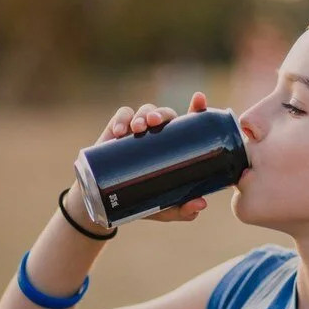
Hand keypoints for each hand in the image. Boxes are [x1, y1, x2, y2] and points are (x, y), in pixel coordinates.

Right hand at [93, 92, 209, 221]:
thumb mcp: (165, 208)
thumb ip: (183, 209)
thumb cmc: (143, 201)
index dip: (196, 108)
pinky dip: (121, 119)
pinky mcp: (116, 130)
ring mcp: (137, 130)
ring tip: (139, 128)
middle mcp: (158, 134)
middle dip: (162, 114)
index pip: (189, 123)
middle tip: (155, 122)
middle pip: (165, 114)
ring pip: (144, 111)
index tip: (199, 99)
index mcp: (175, 146)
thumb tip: (201, 203)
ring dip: (142, 115)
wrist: (107, 204)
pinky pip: (121, 116)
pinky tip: (119, 131)